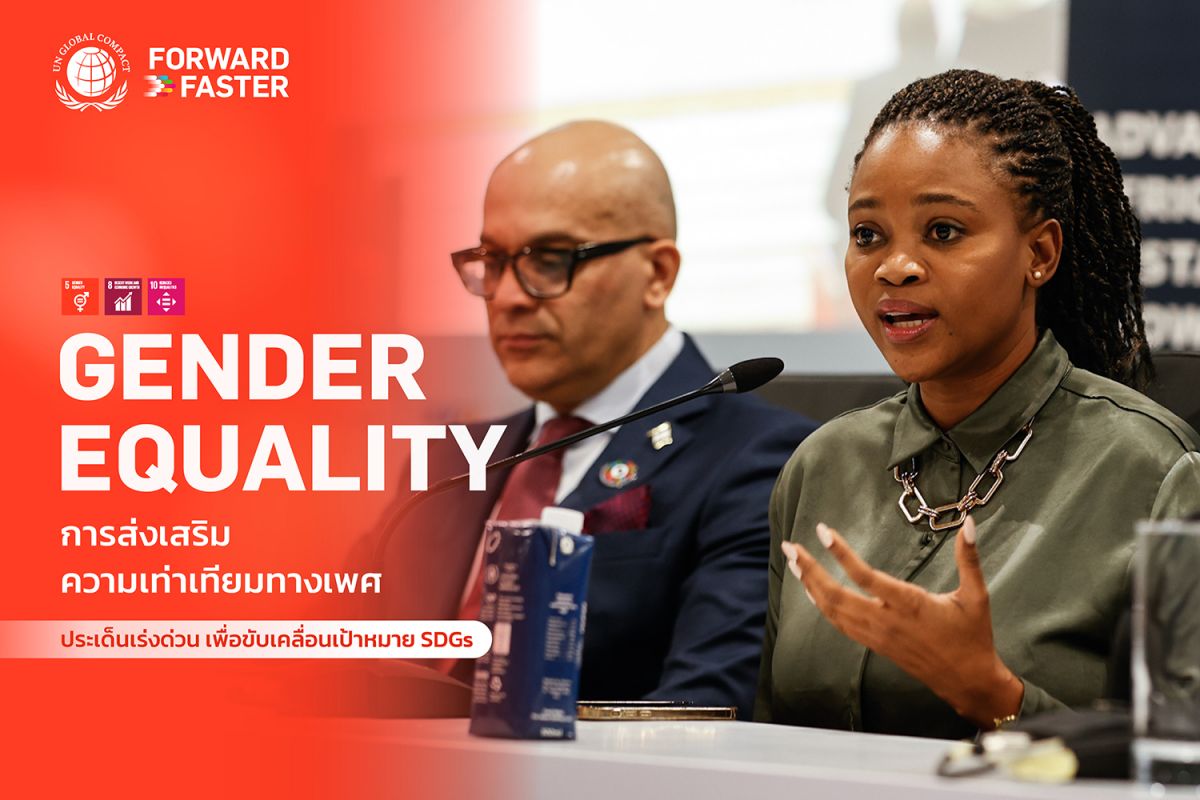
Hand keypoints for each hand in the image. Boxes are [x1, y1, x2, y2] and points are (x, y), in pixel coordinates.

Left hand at [780, 517, 1022, 727]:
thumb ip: (968, 558)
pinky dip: (822, 605)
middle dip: (810, 570)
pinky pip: (840, 623)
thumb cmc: (973, 636)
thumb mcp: (975, 595)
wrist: (967, 681)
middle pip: (836, 595)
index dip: (840, 553)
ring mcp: (877, 636)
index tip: (822, 531)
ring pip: (834, 611)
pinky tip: (811, 590)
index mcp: (910, 605)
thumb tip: (970, 523)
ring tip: (794, 562)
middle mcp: (887, 621)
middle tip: (790, 547)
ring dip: (810, 585)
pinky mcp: (875, 645)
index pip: (865, 577)